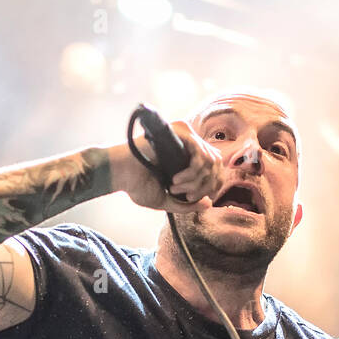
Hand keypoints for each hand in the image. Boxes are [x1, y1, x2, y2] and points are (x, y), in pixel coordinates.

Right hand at [107, 119, 224, 213]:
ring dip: (196, 181)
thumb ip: (188, 204)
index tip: (193, 198)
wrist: (121, 174)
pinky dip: (191, 172)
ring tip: (174, 187)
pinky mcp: (179, 133)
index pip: (217, 170)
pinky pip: (199, 153)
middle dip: (205, 186)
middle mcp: (190, 146)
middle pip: (217, 165)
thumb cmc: (138, 185)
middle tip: (186, 195)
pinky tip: (175, 180)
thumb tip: (208, 203)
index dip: (213, 187)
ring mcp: (185, 138)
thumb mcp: (168, 201)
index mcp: (188, 159)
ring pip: (210, 160)